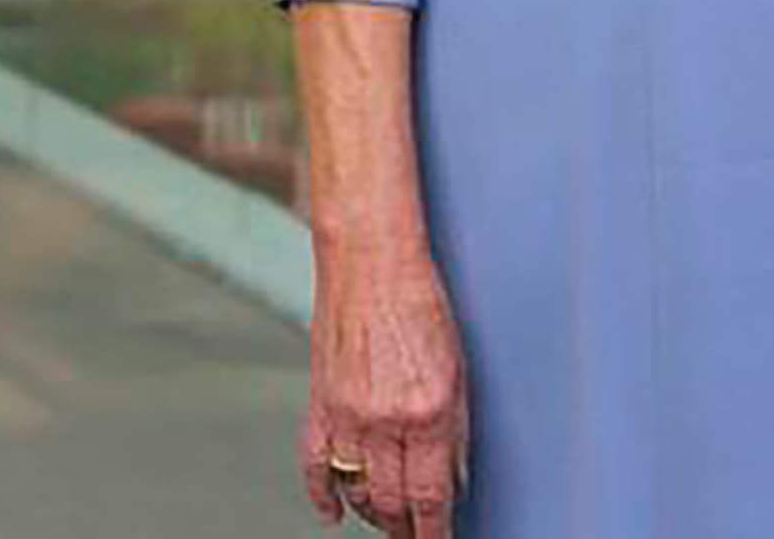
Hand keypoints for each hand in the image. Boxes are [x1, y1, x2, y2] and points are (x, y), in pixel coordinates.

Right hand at [301, 243, 469, 536]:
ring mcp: (346, 415)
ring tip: (388, 524)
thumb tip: (454, 476)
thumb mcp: (458, 366)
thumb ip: (456, 427)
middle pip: (392, 501)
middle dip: (405, 528)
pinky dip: (322, 496)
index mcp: (427, 410)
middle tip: (414, 535)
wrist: (370, 261)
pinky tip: (334, 512)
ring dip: (374, 515)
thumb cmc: (419, 300)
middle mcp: (384, 419)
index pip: (430, 495)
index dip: (434, 531)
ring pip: (357, 491)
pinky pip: (315, 466)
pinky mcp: (319, 404)